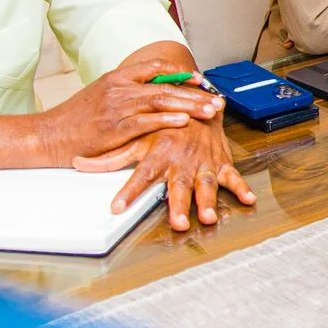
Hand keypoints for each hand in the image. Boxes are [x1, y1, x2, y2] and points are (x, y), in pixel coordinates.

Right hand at [28, 58, 222, 163]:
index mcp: (116, 78)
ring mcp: (117, 107)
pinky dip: (167, 121)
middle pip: (165, 86)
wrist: (47, 134)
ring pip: (160, 102)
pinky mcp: (114, 128)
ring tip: (210, 111)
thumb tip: (150, 91)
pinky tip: (184, 122)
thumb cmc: (74, 119)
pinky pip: (145, 122)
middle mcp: (119, 88)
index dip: (180, 73)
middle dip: (195, 94)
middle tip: (217, 100)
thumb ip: (124, 91)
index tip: (200, 80)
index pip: (155, 67)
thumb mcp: (100, 95)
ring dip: (189, 106)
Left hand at [75, 117, 255, 230]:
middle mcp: (181, 160)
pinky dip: (241, 187)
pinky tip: (248, 200)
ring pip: (206, 184)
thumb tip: (79, 163)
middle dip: (178, 204)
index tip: (118, 208)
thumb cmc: (164, 126)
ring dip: (208, 201)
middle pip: (178, 185)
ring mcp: (203, 162)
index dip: (130, 191)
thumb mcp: (136, 139)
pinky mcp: (220, 162)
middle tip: (177, 223)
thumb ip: (110, 157)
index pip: (141, 175)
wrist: (195, 103)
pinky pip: (232, 176)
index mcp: (159, 153)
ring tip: (207, 217)